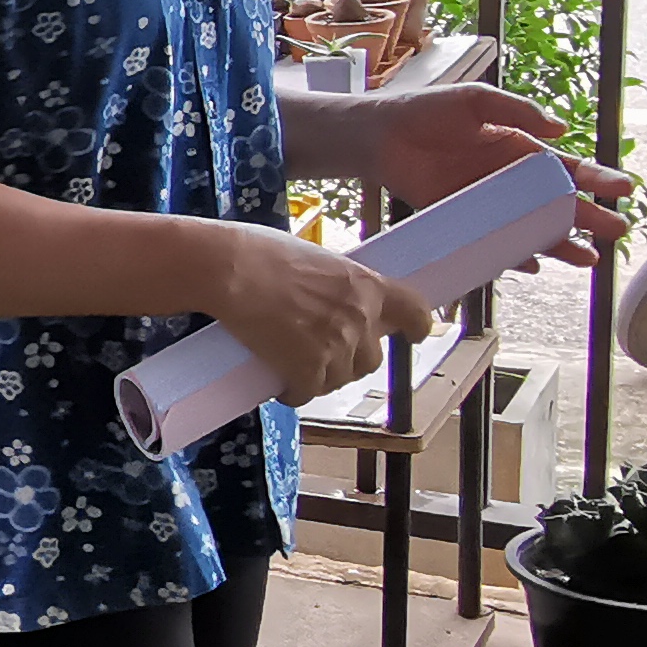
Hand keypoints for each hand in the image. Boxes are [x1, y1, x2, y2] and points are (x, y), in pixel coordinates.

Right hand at [199, 224, 436, 405]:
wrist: (229, 269)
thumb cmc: (261, 253)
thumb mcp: (317, 261)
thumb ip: (336, 286)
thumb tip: (329, 302)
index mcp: (365, 284)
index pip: (413, 310)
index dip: (416, 325)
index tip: (415, 334)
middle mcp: (359, 317)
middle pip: (370, 359)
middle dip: (349, 360)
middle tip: (321, 352)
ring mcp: (335, 345)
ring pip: (339, 380)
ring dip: (320, 378)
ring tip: (294, 366)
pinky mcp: (307, 369)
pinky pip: (307, 393)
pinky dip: (293, 392)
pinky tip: (280, 385)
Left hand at [348, 80, 632, 268]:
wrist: (380, 137)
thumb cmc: (428, 110)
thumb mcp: (475, 100)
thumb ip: (517, 110)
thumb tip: (560, 126)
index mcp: (521, 149)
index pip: (567, 166)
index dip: (597, 177)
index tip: (622, 188)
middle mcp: (511, 180)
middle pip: (559, 203)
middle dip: (590, 217)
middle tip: (617, 231)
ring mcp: (489, 204)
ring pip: (534, 228)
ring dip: (561, 243)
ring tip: (589, 259)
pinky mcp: (464, 220)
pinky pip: (497, 242)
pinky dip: (515, 254)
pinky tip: (533, 264)